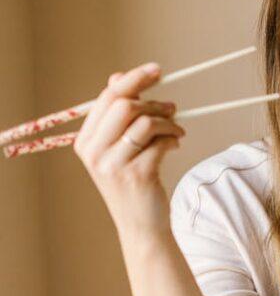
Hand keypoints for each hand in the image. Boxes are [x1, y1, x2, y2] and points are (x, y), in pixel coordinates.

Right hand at [73, 62, 185, 239]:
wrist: (141, 225)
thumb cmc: (133, 182)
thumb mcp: (119, 149)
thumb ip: (117, 115)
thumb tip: (118, 77)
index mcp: (85, 141)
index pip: (108, 98)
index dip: (134, 80)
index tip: (157, 70)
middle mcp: (94, 152)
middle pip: (125, 106)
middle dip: (154, 102)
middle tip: (173, 108)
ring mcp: (114, 165)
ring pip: (145, 123)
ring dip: (168, 122)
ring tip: (177, 129)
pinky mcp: (137, 176)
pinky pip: (160, 143)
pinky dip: (173, 138)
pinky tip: (176, 144)